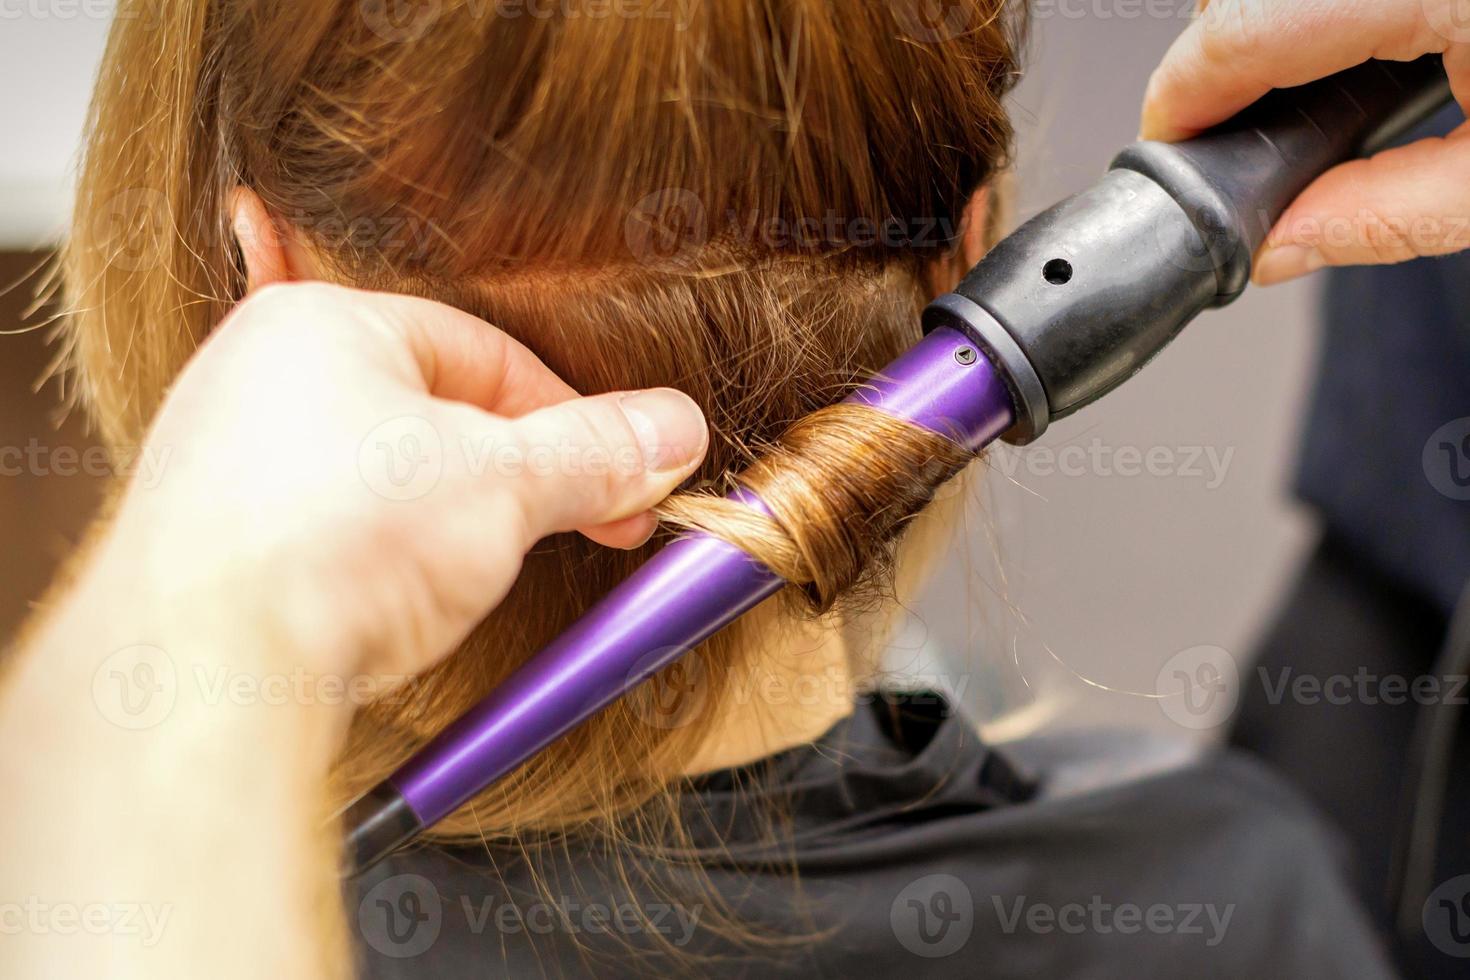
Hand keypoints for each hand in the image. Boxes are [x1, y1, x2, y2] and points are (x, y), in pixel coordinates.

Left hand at [94, 281, 707, 682]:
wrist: (201, 671)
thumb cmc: (331, 543)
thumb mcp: (504, 485)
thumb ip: (597, 452)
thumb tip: (672, 430)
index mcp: (324, 326)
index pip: (487, 353)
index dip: (572, 420)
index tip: (625, 478)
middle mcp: (257, 379)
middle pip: (435, 416)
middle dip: (516, 480)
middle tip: (581, 528)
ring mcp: (225, 465)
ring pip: (382, 481)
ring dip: (453, 527)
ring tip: (482, 577)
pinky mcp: (212, 548)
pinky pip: (328, 536)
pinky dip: (382, 565)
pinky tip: (400, 607)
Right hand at [1141, 0, 1469, 282]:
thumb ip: (1391, 214)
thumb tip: (1282, 243)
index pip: (1248, 26)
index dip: (1183, 90)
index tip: (1165, 142)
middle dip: (1213, 58)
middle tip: (1214, 136)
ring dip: (1258, 30)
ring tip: (1272, 101)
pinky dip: (1303, 13)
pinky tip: (1330, 56)